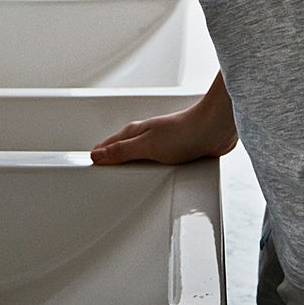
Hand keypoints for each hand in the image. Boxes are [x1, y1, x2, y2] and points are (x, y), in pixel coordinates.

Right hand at [91, 90, 237, 165]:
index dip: (98, 155)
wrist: (215, 129)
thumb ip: (122, 152)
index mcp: (135, 132)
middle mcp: (147, 137)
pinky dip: (149, 169)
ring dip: (131, 165)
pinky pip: (156, 163)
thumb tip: (97, 156)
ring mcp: (162, 145)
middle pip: (122, 150)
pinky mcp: (177, 153)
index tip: (88, 165)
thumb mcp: (147, 146)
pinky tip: (150, 175)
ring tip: (120, 175)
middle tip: (100, 171)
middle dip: (112, 160)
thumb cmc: (185, 131)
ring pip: (139, 157)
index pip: (109, 146)